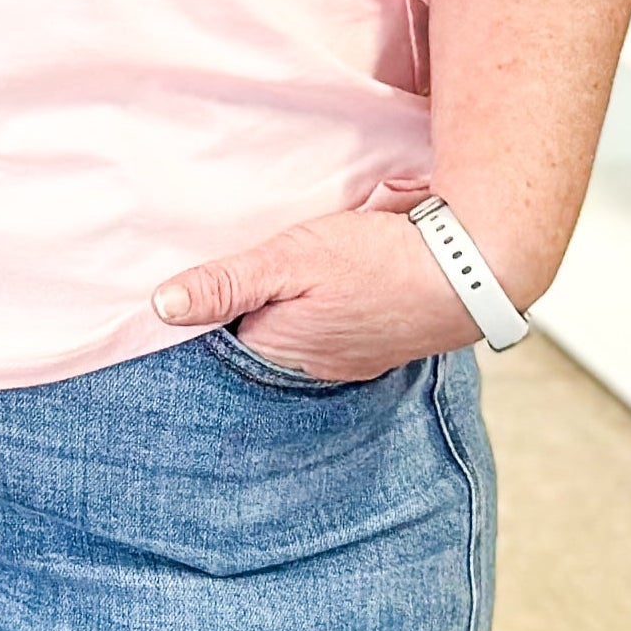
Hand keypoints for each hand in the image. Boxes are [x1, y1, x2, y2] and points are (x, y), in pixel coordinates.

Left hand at [152, 206, 481, 383]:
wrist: (469, 271)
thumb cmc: (377, 263)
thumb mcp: (289, 259)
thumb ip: (225, 282)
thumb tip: (161, 307)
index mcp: (278, 354)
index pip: (215, 342)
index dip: (202, 313)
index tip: (188, 285)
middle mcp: (309, 371)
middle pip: (254, 340)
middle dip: (241, 312)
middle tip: (238, 272)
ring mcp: (345, 361)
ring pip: (292, 336)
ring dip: (283, 310)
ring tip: (279, 278)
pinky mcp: (373, 345)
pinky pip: (329, 332)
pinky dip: (319, 310)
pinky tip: (324, 287)